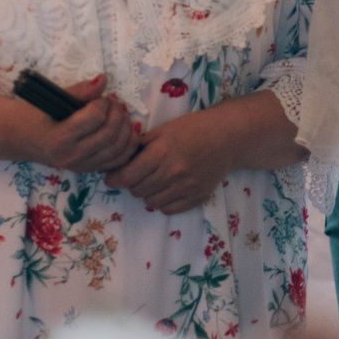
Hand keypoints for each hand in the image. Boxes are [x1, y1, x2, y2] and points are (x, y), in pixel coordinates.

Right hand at [36, 76, 141, 175]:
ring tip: (120, 114)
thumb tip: (103, 80)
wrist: (18, 138)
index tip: (99, 97)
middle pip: (110, 134)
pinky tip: (126, 131)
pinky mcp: (87, 170)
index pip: (95, 118)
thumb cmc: (33, 115)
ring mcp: (80, 166)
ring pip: (117, 149)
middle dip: (118, 113)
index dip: (102, 103)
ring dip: (125, 128)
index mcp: (60, 138)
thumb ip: (79, 91)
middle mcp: (71, 156)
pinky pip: (116, 161)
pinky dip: (127, 146)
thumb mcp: (51, 100)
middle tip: (113, 102)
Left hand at [108, 106, 234, 214]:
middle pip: (137, 190)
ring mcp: (186, 187)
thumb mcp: (163, 130)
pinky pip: (169, 209)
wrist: (227, 137)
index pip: (127, 176)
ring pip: (151, 202)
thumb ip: (140, 144)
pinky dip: (163, 202)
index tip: (111, 178)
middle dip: (132, 183)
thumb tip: (117, 158)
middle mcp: (172, 172)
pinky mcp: (197, 197)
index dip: (114, 179)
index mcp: (161, 152)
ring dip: (147, 193)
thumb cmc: (193, 128)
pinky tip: (167, 189)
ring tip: (154, 181)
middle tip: (136, 175)